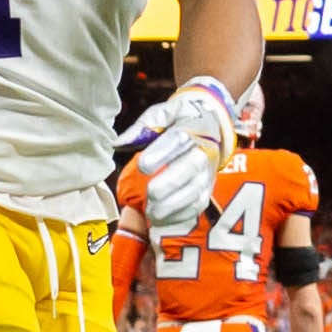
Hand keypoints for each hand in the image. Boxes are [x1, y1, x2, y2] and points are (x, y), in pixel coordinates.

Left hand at [116, 77, 236, 236]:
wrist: (213, 124)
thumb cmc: (181, 119)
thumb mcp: (164, 112)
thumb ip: (143, 126)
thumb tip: (118, 144)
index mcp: (191, 129)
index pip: (178, 140)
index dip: (160, 155)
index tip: (142, 166)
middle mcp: (202, 153)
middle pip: (188, 170)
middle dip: (166, 185)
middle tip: (147, 194)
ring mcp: (206, 175)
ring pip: (193, 194)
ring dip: (171, 206)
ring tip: (151, 211)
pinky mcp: (206, 191)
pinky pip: (195, 208)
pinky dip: (178, 217)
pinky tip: (161, 219)